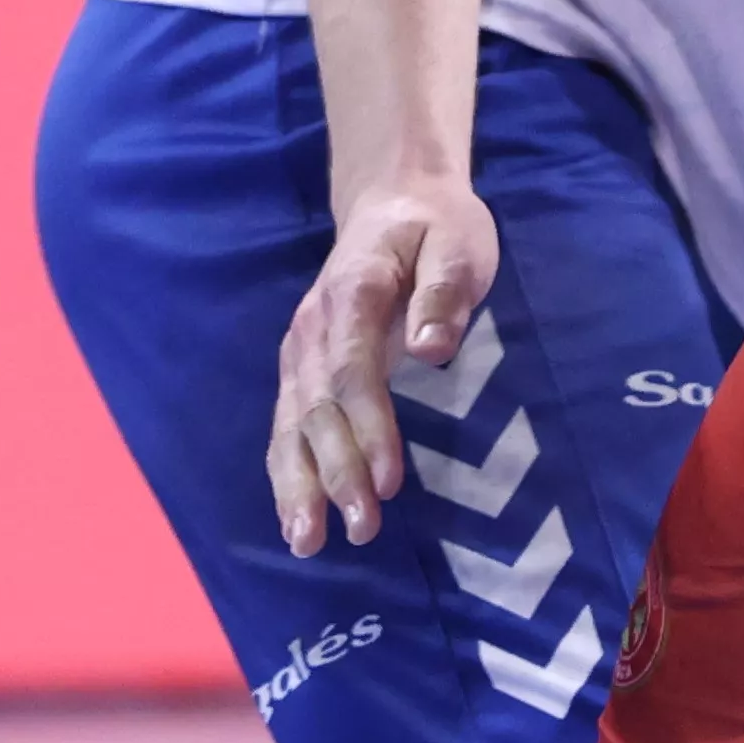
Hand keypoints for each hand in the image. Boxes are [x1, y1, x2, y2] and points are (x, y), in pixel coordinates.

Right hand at [269, 165, 496, 551]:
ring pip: (290, 424)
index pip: (353, 371)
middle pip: (317, 409)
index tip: (389, 481)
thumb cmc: (437, 228)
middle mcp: (314, 327)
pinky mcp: (301, 368)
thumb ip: (443, 292)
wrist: (393, 201)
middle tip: (359, 530)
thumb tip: (429, 346)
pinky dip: (286, 473)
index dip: (368, 428)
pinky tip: (294, 518)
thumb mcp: (458, 244)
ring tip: (306, 541)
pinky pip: (286, 425)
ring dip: (297, 484)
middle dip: (335, 473)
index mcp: (352, 293)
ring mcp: (300, 350)